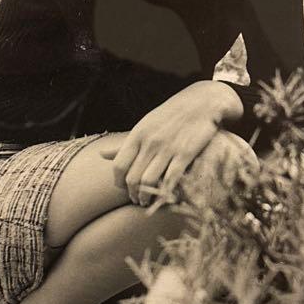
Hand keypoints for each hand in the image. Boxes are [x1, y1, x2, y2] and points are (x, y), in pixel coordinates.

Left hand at [100, 81, 242, 204]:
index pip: (119, 166)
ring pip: (149, 182)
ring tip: (149, 202)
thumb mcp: (144, 125)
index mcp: (138, 134)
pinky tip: (166, 198)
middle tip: (137, 200)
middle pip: (132, 178)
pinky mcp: (186, 154)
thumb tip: (101, 155)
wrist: (202, 102)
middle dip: (133, 194)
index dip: (119, 183)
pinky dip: (166, 193)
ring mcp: (168, 148)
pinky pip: (171, 179)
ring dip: (147, 197)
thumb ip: (124, 143)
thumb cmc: (171, 115)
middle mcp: (150, 142)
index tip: (124, 189)